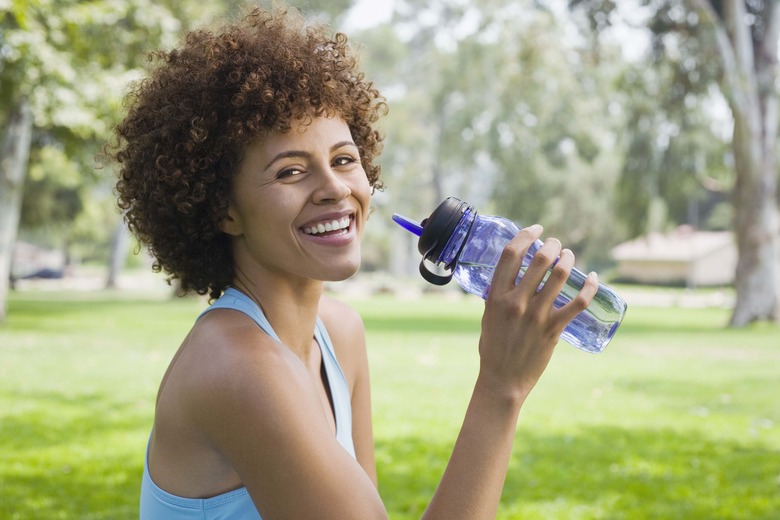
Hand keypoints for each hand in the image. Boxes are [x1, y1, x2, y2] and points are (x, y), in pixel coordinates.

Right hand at [477, 225, 597, 399]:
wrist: (503, 380)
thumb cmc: (493, 348)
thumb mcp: (488, 317)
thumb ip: (499, 296)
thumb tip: (513, 277)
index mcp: (496, 296)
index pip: (511, 254)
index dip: (525, 235)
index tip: (536, 229)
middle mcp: (516, 302)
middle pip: (540, 259)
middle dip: (552, 245)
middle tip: (557, 244)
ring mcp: (537, 315)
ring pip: (561, 275)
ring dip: (569, 259)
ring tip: (570, 256)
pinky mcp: (554, 329)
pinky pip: (579, 302)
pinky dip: (590, 286)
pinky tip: (592, 277)